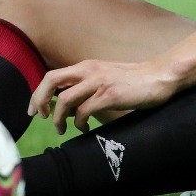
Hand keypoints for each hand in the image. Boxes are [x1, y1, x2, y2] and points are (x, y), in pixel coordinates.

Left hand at [27, 58, 179, 134]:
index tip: (36, 111)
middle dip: (40, 100)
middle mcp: (89, 70)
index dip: (38, 93)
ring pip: (65, 100)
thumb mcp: (105, 79)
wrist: (159, 76)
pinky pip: (84, 112)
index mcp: (86, 66)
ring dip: (59, 118)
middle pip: (51, 81)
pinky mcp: (110, 95)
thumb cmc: (133, 81)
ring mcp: (99, 82)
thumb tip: (64, 108)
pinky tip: (85, 129)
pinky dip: (79, 124)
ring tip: (63, 129)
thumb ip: (86, 89)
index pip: (52, 76)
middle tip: (41, 117)